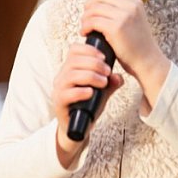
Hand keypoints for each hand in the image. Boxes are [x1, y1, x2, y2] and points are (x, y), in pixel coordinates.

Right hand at [51, 43, 123, 166]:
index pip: (74, 50)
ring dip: (90, 76)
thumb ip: (110, 84)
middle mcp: (62, 77)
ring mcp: (59, 90)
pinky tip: (91, 93)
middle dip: (94, 64)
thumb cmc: (87, 106)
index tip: (103, 57)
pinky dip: (81, 91)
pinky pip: (67, 93)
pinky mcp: (59, 103)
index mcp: (70, 69)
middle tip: (107, 72)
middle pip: (73, 61)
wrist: (77, 128)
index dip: (89, 50)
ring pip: (71, 75)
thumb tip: (118, 77)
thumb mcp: (102, 92)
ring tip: (103, 83)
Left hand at [80, 0, 169, 110]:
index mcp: (135, 1)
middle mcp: (131, 5)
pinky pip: (92, 21)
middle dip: (88, 5)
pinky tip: (85, 33)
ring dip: (84, 17)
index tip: (92, 1)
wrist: (147, 61)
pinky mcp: (116, 28)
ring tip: (85, 26)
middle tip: (86, 17)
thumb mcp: (133, 18)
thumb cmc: (136, 42)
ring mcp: (124, 16)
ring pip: (93, 8)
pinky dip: (84, 26)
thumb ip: (121, 7)